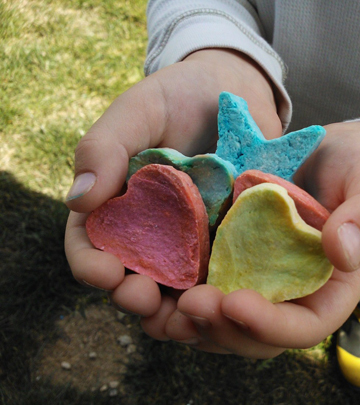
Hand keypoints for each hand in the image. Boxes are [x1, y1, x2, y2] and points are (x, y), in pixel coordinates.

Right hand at [64, 49, 281, 323]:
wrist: (236, 90)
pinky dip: (220, 291)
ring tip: (186, 314)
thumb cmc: (179, 94)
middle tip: (143, 301)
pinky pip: (222, 274)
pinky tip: (226, 299)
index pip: (91, 243)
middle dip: (132, 295)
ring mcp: (190, 240)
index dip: (90, 264)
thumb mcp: (139, 110)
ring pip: (176, 288)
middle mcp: (149, 230)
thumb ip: (105, 147)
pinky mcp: (228, 241)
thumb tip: (77, 201)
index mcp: (115, 203)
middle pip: (132, 276)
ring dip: (176, 308)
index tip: (103, 273)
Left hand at [156, 121, 359, 357]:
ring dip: (187, 323)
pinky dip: (173, 294)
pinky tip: (147, 280)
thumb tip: (342, 251)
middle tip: (187, 305)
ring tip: (155, 304)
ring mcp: (258, 282)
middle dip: (220, 329)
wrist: (332, 154)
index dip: (271, 326)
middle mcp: (291, 296)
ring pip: (221, 323)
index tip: (236, 302)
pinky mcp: (231, 262)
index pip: (305, 327)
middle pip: (254, 337)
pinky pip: (202, 288)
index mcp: (329, 290)